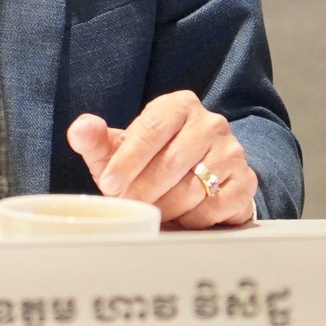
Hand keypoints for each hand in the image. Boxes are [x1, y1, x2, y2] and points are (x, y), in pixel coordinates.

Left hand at [66, 92, 256, 227]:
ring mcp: (232, 151)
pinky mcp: (245, 181)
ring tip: (154, 210)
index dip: (127, 161)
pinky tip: (182, 215)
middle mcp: (211, 123)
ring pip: (192, 190)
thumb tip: (80, 129)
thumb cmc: (149, 160)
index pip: (150, 130)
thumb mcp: (118, 148)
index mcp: (178, 106)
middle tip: (128, 205)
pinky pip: (214, 208)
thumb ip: (94, 139)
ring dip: (166, 208)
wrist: (196, 177)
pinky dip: (192, 219)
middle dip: (143, 191)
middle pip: (171, 163)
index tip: (108, 185)